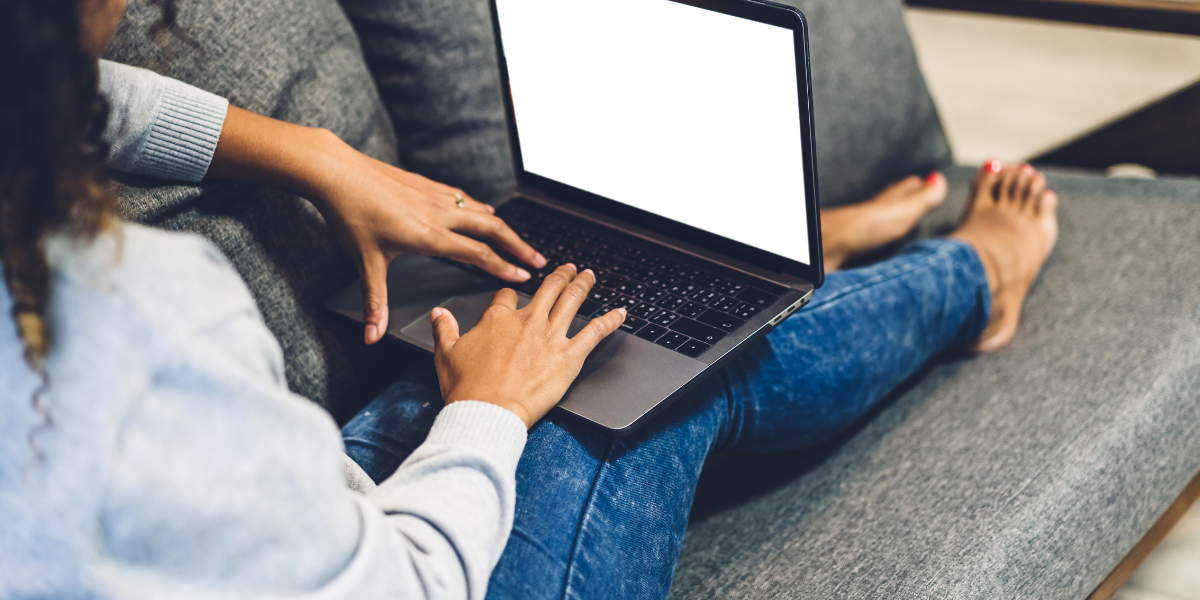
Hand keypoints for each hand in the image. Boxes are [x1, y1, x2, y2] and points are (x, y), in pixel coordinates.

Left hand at [206, 107, 547, 344]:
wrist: (337, 171)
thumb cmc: (350, 215)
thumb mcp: (364, 263)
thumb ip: (374, 302)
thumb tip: (372, 336)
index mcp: (429, 236)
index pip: (477, 254)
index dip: (503, 267)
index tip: (524, 276)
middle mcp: (439, 214)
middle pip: (492, 229)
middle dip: (518, 246)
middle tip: (538, 259)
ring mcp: (435, 196)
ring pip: (481, 211)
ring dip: (503, 227)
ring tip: (518, 240)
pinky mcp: (427, 184)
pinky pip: (463, 198)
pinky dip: (479, 207)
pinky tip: (483, 209)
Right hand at [431, 265, 626, 427]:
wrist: (488, 411)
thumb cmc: (467, 389)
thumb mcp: (446, 354)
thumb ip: (444, 329)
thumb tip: (439, 314)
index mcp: (497, 319)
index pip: (507, 296)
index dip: (511, 295)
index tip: (513, 297)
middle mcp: (527, 321)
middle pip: (548, 289)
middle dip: (560, 276)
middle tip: (569, 269)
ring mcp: (550, 336)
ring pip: (572, 301)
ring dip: (583, 285)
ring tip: (589, 275)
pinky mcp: (569, 356)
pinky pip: (595, 332)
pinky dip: (610, 321)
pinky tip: (620, 312)